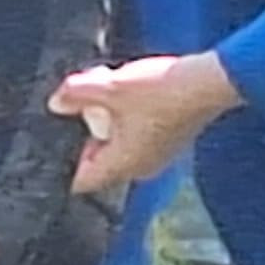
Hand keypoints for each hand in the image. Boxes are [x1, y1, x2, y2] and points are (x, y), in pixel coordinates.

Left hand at [51, 50, 239, 194]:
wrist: (209, 83)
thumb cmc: (161, 91)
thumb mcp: (109, 87)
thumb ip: (76, 93)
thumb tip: (55, 102)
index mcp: (122, 165)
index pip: (82, 181)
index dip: (65, 162)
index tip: (61, 137)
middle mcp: (140, 168)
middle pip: (100, 162)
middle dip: (88, 134)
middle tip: (85, 106)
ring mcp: (158, 156)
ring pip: (120, 147)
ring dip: (109, 123)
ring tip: (109, 93)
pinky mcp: (171, 141)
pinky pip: (139, 138)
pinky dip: (129, 120)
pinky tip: (132, 94)